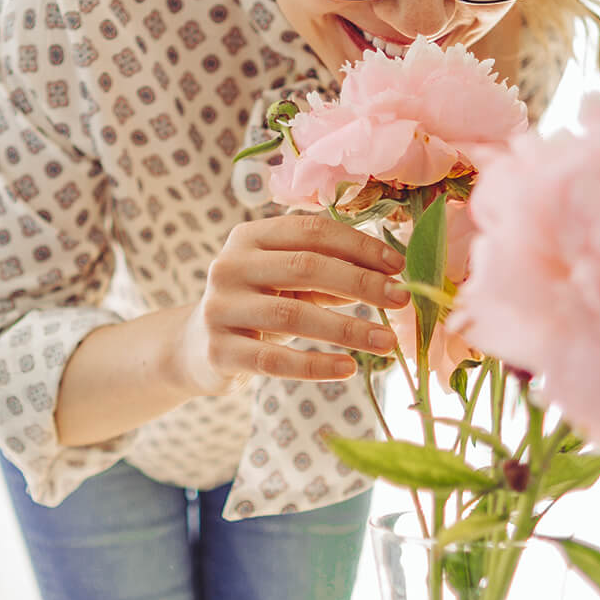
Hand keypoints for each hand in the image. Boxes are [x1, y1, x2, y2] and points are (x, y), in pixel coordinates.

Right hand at [171, 212, 410, 397]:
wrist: (197, 347)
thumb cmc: (258, 306)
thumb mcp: (286, 281)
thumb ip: (328, 273)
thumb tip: (390, 276)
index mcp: (249, 237)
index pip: (310, 231)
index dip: (358, 246)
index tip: (398, 265)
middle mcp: (229, 266)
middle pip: (305, 266)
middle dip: (361, 283)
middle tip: (402, 299)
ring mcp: (220, 308)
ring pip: (293, 315)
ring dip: (348, 328)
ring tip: (388, 342)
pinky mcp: (219, 351)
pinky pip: (274, 361)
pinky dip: (316, 365)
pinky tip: (348, 369)